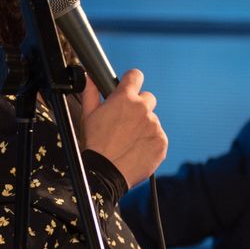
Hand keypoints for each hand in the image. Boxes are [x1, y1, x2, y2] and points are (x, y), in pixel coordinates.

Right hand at [79, 68, 167, 188]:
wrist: (105, 173)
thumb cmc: (95, 144)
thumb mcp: (88, 115)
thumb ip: (91, 92)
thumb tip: (89, 77)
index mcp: (124, 98)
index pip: (135, 75)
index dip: (131, 81)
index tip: (129, 88)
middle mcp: (142, 109)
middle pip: (148, 98)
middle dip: (139, 106)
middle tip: (126, 121)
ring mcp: (154, 125)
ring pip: (152, 120)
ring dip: (144, 126)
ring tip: (129, 141)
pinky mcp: (161, 141)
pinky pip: (158, 136)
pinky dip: (150, 141)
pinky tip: (136, 149)